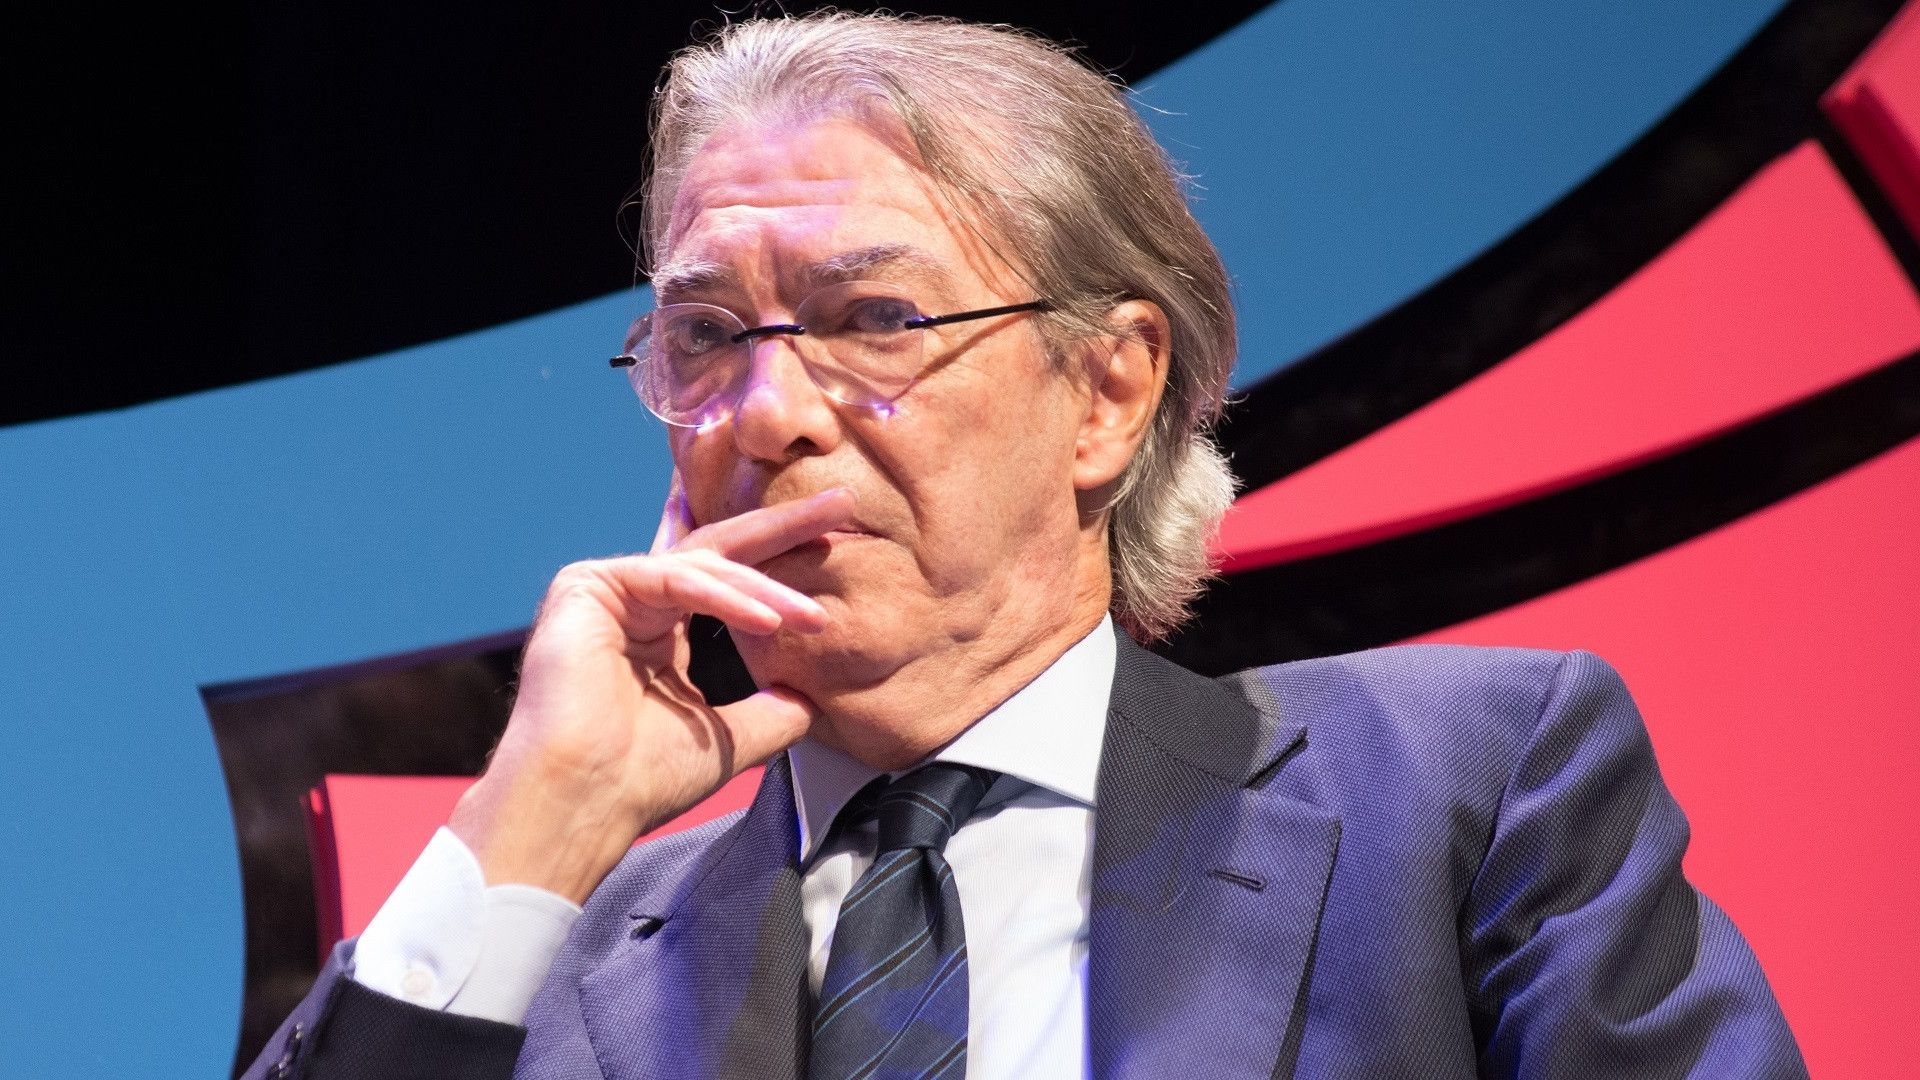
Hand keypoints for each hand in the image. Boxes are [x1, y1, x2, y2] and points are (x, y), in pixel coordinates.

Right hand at [448, 478, 856, 902]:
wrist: (584, 803)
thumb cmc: (641, 781)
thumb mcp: (730, 737)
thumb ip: (771, 711)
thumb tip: (811, 700)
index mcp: (660, 633)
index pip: (724, 578)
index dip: (775, 558)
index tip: (831, 540)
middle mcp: (635, 604)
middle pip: (719, 549)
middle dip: (783, 527)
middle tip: (839, 504)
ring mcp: (608, 590)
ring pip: (704, 566)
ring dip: (766, 587)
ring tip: (813, 616)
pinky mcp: (587, 585)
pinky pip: (675, 579)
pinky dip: (726, 598)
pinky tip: (769, 620)